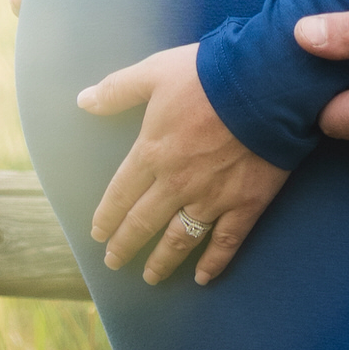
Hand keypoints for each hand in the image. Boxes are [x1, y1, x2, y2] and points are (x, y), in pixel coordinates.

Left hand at [78, 44, 288, 283]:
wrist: (265, 83)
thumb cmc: (208, 75)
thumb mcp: (155, 72)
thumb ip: (118, 89)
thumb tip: (83, 100)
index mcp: (152, 153)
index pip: (120, 194)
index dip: (107, 216)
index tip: (98, 233)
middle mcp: (176, 184)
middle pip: (144, 222)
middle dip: (125, 244)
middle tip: (114, 261)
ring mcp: (212, 198)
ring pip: (180, 239)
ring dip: (162, 261)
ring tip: (151, 277)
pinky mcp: (246, 203)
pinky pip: (227, 241)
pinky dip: (214, 262)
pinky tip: (204, 277)